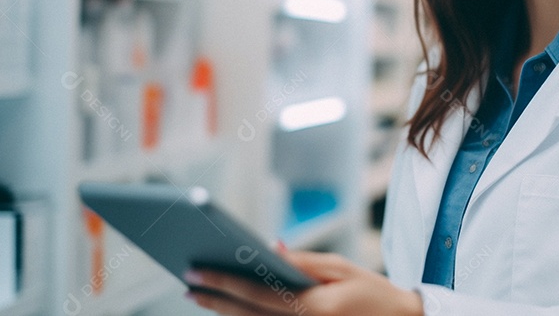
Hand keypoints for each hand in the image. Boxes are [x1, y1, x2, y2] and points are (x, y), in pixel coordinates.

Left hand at [184, 250, 422, 315]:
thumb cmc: (371, 291)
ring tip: (199, 295)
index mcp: (311, 307)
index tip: (197, 272)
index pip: (257, 294)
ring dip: (222, 312)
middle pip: (246, 315)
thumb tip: (267, 249)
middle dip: (213, 299)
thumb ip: (301, 261)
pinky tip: (226, 308)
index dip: (223, 282)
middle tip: (187, 284)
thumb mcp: (340, 268)